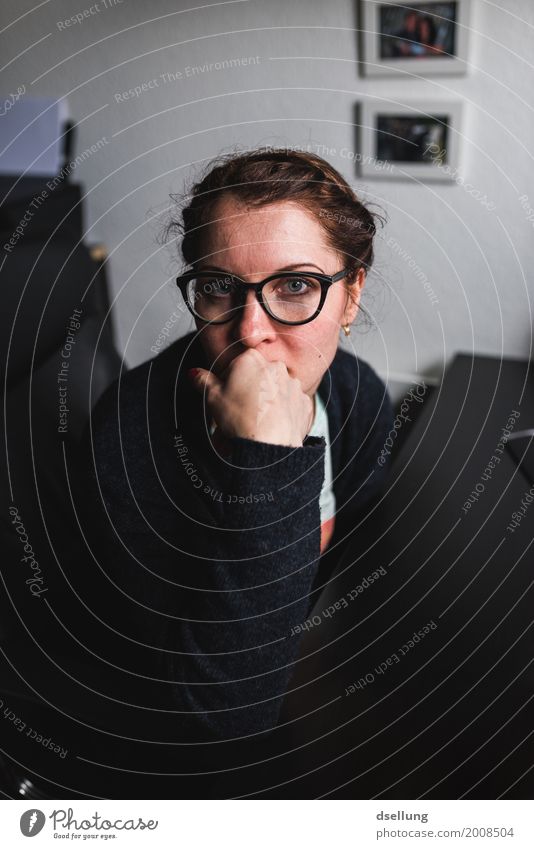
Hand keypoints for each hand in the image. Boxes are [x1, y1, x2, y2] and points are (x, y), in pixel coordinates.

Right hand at [188, 349, 313, 447]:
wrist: (270, 444)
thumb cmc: (241, 419)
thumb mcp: (212, 398)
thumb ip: (203, 381)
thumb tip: (194, 373)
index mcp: (251, 360)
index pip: (235, 364)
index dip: (228, 381)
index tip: (226, 395)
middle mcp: (275, 367)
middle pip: (256, 376)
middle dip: (248, 390)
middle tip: (238, 410)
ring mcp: (292, 384)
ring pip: (274, 389)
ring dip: (265, 400)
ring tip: (255, 420)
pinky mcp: (303, 401)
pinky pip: (289, 404)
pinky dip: (280, 412)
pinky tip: (270, 424)